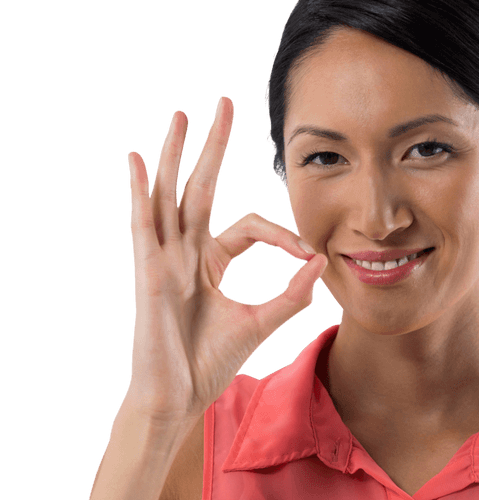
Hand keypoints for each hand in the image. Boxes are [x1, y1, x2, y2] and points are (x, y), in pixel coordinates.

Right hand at [125, 95, 326, 423]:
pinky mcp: (148, 270)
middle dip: (213, 148)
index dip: (280, 233)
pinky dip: (137, 191)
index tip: (308, 251)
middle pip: (199, 189)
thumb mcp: (259, 324)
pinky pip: (141, 223)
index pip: (247, 226)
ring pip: (168, 194)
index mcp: (211, 264)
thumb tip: (321, 261)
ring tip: (183, 116)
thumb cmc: (208, 364)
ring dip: (174, 154)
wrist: (178, 395)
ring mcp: (164, 258)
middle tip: (225, 105)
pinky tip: (136, 160)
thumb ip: (291, 295)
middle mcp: (185, 253)